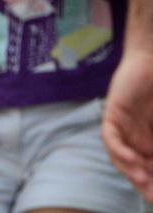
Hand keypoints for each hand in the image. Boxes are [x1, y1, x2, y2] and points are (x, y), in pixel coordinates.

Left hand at [103, 49, 152, 200]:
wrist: (151, 63)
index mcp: (149, 143)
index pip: (149, 168)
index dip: (152, 182)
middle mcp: (134, 138)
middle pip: (134, 166)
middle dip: (144, 182)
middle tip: (152, 196)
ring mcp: (122, 126)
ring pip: (120, 156)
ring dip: (130, 170)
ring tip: (143, 181)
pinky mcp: (112, 113)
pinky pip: (111, 137)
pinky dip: (119, 150)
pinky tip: (131, 159)